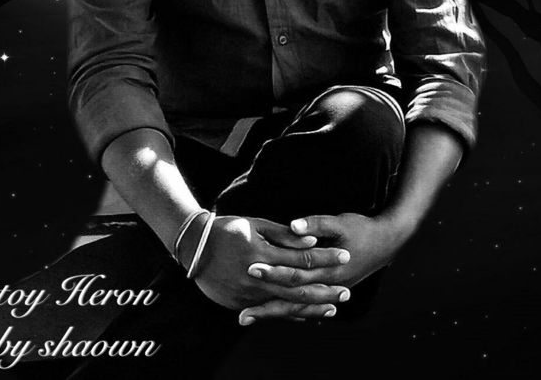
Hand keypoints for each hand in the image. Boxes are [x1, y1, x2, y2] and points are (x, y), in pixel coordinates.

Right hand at [187, 215, 350, 318]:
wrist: (193, 248)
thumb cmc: (227, 230)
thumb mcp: (255, 225)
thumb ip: (283, 235)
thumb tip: (310, 239)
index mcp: (263, 253)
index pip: (302, 258)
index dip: (325, 257)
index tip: (344, 255)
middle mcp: (258, 277)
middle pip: (299, 288)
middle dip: (325, 289)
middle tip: (347, 290)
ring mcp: (249, 294)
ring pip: (287, 305)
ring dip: (312, 307)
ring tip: (333, 306)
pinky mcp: (240, 303)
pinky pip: (271, 311)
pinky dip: (291, 314)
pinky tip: (306, 315)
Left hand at [238, 212, 405, 324]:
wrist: (386, 243)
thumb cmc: (360, 229)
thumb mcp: (338, 222)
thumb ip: (315, 224)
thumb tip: (292, 226)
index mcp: (328, 269)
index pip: (295, 274)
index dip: (273, 273)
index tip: (250, 269)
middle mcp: (328, 285)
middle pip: (292, 297)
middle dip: (267, 302)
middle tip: (242, 309)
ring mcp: (329, 291)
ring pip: (298, 307)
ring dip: (273, 312)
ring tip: (248, 317)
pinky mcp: (329, 291)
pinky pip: (306, 306)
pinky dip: (289, 312)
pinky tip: (272, 315)